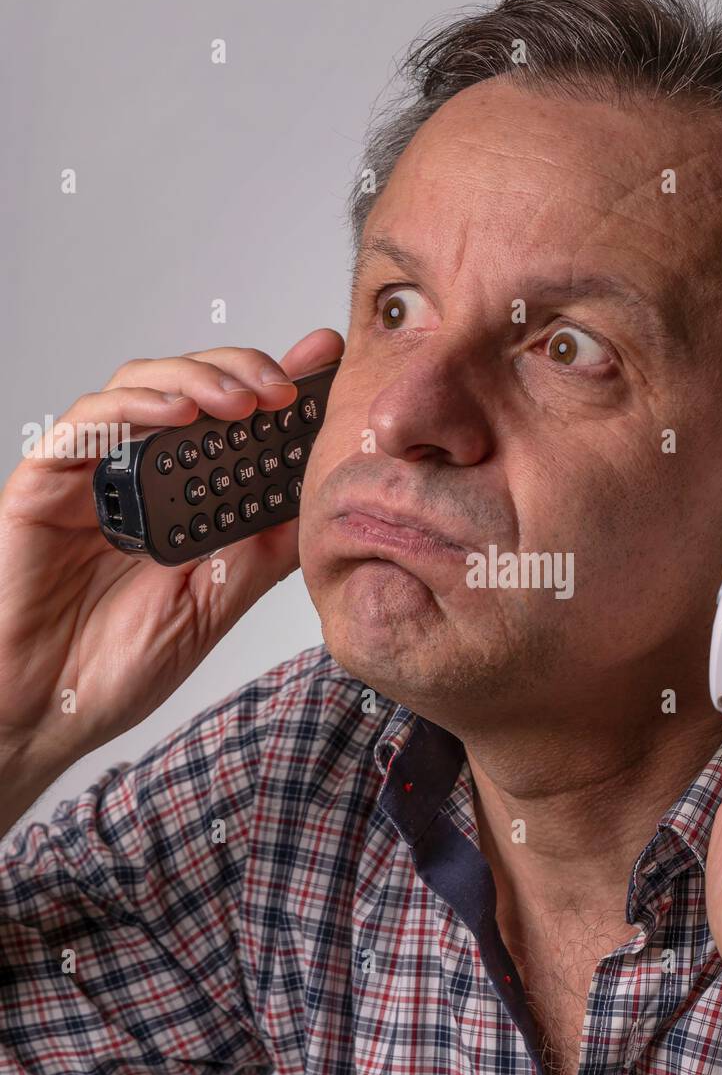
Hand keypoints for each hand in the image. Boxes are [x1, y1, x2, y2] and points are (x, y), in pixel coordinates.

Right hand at [0, 328, 343, 776]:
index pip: (232, 421)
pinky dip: (134, 406)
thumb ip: (260, 550)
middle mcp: (137, 475)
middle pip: (189, 385)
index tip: (324, 360)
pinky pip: (86, 423)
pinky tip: (177, 413)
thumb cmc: (117, 665)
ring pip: (140, 385)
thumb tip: (321, 501)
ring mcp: (91, 474)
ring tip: (243, 399)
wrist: (44, 714)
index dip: (276, 383)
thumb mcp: (215, 603)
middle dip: (243, 370)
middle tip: (286, 386)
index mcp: (183, 498)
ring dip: (198, 379)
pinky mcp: (44, 483)